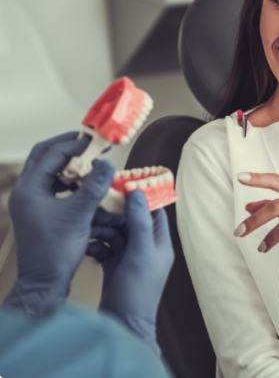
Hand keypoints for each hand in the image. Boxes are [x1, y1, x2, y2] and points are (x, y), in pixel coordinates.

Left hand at [4, 132, 113, 315]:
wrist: (44, 281)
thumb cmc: (57, 249)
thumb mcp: (79, 214)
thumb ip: (94, 186)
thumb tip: (108, 163)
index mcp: (29, 189)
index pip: (51, 154)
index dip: (74, 145)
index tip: (96, 141)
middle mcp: (26, 191)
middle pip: (44, 157)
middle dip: (67, 148)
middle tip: (89, 143)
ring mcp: (31, 201)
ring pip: (48, 171)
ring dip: (68, 163)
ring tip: (90, 159)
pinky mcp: (39, 211)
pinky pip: (53, 186)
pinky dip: (69, 179)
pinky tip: (85, 182)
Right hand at [86, 190, 173, 354]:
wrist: (123, 325)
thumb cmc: (137, 289)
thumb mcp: (141, 252)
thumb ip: (140, 222)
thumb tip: (138, 191)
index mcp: (159, 242)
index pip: (153, 212)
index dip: (139, 198)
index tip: (121, 186)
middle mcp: (146, 247)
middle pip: (130, 221)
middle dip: (114, 215)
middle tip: (96, 209)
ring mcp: (129, 257)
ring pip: (116, 233)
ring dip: (102, 229)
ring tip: (88, 229)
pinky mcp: (114, 266)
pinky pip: (105, 247)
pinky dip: (96, 245)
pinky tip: (87, 247)